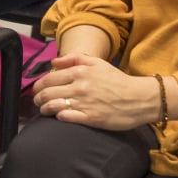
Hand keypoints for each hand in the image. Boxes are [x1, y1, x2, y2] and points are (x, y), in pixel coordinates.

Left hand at [32, 54, 161, 130]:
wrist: (140, 98)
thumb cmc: (118, 81)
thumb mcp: (98, 63)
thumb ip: (74, 58)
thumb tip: (53, 61)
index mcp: (79, 72)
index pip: (48, 79)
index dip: (38, 86)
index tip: (37, 90)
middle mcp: (79, 87)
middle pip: (46, 93)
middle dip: (37, 98)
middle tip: (37, 101)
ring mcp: (84, 103)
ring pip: (52, 105)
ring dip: (44, 108)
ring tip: (44, 110)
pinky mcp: (91, 118)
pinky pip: (65, 117)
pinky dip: (58, 116)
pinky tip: (59, 116)